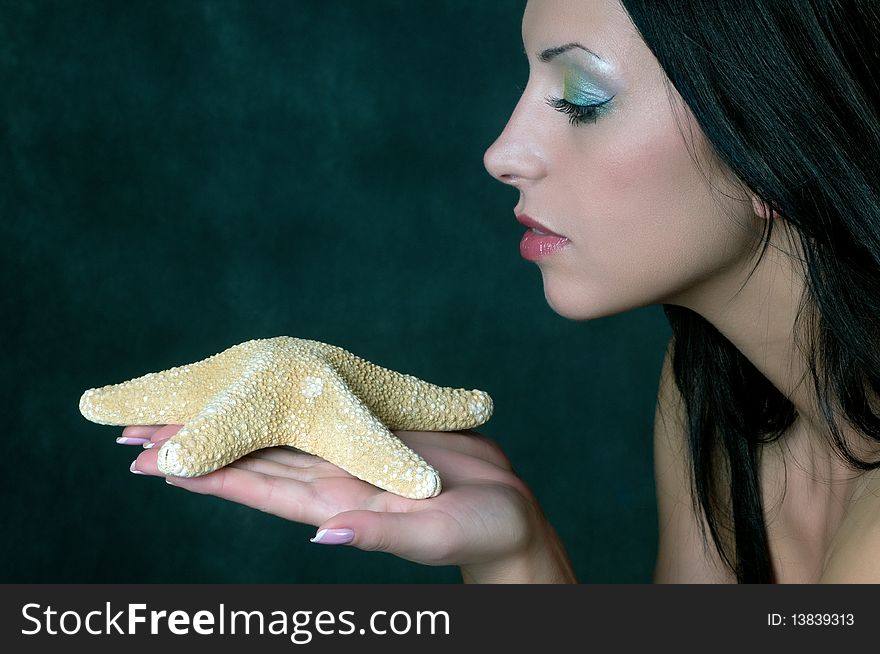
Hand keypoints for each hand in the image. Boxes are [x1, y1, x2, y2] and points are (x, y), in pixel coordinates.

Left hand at [121, 424, 574, 580]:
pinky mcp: (374, 435)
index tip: (149, 466)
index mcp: (341, 504)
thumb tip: (321, 537)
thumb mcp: (433, 535)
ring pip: (277, 437)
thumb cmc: (482, 532)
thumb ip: (380, 534)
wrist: (511, 512)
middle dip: (196, 449)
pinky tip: (260, 396)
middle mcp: (334, 480)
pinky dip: (283, 408)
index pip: (257, 488)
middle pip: (252, 460)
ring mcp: (351, 456)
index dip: (204, 477)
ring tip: (178, 412)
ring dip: (227, 425)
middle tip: (135, 432)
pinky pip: (319, 416)